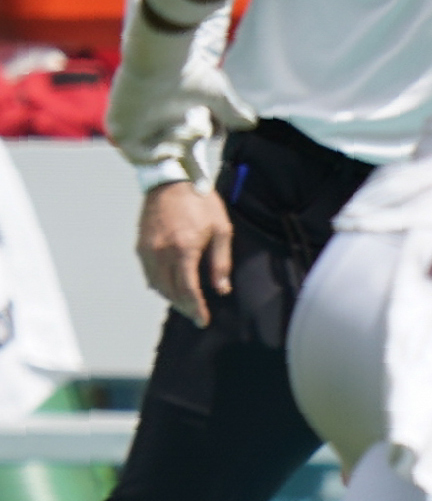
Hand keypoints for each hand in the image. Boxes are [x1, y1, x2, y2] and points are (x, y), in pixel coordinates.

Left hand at [106, 5, 256, 171]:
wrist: (160, 58)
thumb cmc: (188, 72)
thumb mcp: (217, 96)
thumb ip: (232, 112)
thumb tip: (250, 122)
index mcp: (171, 117)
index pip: (185, 151)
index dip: (196, 171)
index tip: (203, 191)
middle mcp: (151, 124)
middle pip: (176, 155)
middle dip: (191, 155)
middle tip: (194, 145)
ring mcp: (132, 127)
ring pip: (162, 154)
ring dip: (178, 142)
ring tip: (182, 122)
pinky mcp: (118, 129)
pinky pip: (139, 156)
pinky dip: (157, 149)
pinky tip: (168, 129)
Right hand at [136, 181, 233, 326]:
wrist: (171, 179)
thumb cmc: (201, 202)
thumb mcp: (221, 230)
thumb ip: (221, 262)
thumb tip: (221, 289)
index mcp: (184, 249)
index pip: (188, 289)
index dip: (196, 308)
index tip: (203, 321)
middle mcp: (162, 252)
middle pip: (170, 291)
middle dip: (184, 307)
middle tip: (196, 315)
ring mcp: (148, 249)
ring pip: (156, 284)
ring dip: (170, 297)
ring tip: (185, 303)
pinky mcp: (140, 244)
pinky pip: (148, 273)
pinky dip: (158, 284)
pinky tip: (168, 287)